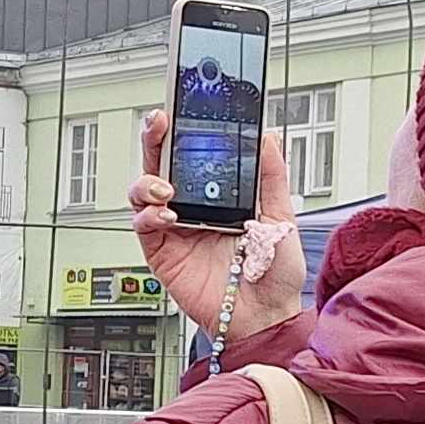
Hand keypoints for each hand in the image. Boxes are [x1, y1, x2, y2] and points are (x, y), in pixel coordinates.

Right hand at [130, 110, 305, 339]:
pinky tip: (166, 215)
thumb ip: (272, 176)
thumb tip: (267, 137)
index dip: (183, 130)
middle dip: (154, 140)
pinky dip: (148, 216)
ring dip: (146, 181)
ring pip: (142, 192)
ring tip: (164, 186)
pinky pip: (143, 227)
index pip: (194, 154)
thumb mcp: (282, 216)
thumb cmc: (274, 273)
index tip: (182, 108)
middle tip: (158, 123)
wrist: (266, 315)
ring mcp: (174, 229)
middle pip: (160, 165)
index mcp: (218, 195)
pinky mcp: (161, 252)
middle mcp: (191, 207)